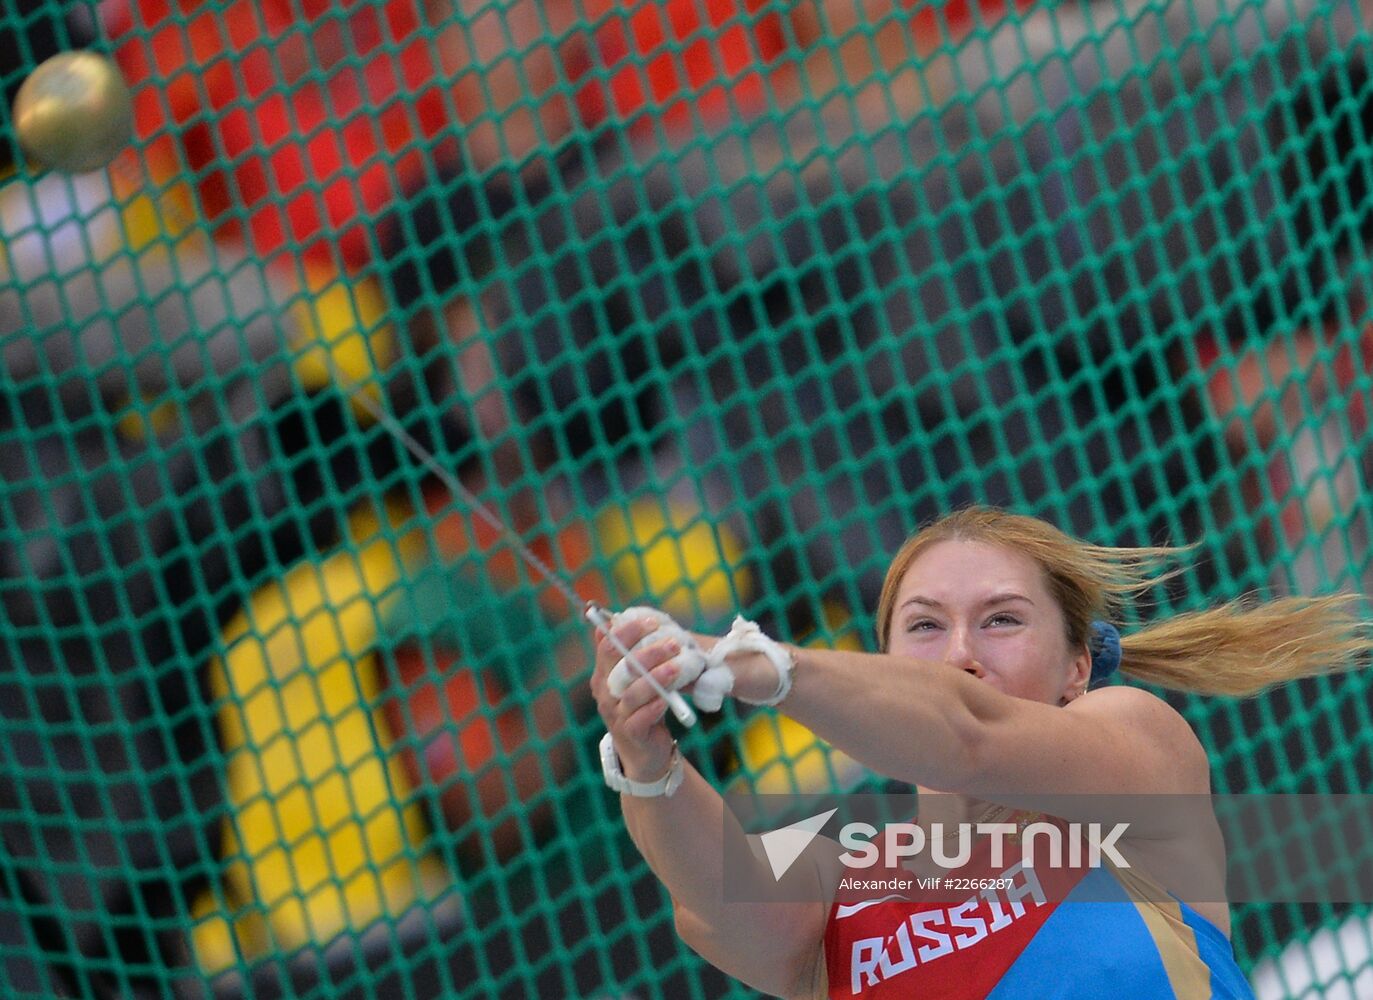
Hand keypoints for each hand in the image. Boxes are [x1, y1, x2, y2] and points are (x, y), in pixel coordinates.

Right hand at [591, 610, 698, 780]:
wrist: (644, 750)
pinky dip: (653, 707)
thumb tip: (613, 618)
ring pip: (632, 693)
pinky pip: (639, 719)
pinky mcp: (630, 734)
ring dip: (656, 679)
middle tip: (674, 643)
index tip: (653, 622)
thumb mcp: (633, 678)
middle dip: (647, 652)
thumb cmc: (641, 706)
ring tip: (677, 669)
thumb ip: (626, 653)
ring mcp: (616, 714)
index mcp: (604, 673)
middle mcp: (605, 693)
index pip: (608, 645)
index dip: (628, 631)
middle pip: (620, 667)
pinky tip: (667, 699)